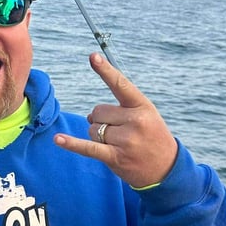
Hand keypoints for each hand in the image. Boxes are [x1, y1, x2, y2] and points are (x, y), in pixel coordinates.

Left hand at [54, 52, 177, 188]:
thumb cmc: (151, 136)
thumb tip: (90, 115)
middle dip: (102, 120)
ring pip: (92, 129)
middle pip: (98, 111)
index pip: (121, 84)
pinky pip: (88, 147)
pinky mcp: (115, 157)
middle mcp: (135, 121)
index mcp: (142, 106)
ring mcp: (126, 140)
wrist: (166, 169)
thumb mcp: (145, 115)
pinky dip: (72, 144)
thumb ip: (120, 109)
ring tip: (118, 144)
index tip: (93, 56)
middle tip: (120, 132)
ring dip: (98, 136)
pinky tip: (58, 139)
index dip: (105, 70)